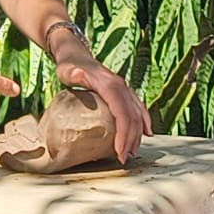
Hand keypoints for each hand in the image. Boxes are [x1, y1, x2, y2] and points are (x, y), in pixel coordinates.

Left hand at [50, 32, 151, 163]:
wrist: (76, 55)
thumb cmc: (69, 65)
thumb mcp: (67, 70)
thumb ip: (73, 73)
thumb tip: (77, 73)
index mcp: (110, 84)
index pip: (122, 112)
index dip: (123, 133)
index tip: (120, 151)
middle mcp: (121, 86)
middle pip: (132, 116)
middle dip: (131, 139)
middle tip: (124, 158)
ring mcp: (124, 89)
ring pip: (138, 114)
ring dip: (137, 134)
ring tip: (131, 152)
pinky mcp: (124, 92)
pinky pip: (138, 109)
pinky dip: (143, 122)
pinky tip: (146, 134)